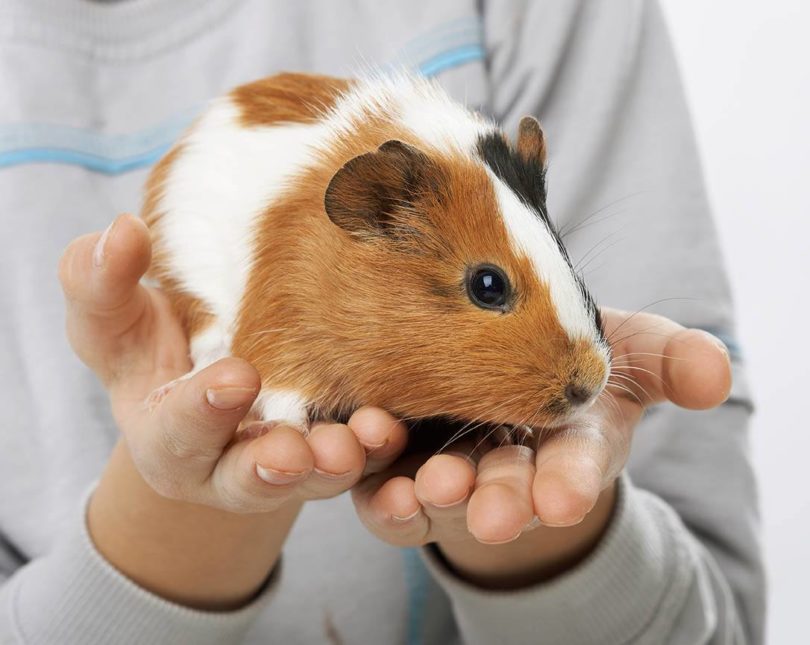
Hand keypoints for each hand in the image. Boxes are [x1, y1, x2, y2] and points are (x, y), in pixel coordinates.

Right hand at [59, 214, 407, 606]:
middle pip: (244, 478)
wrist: (208, 368)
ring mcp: (284, 464)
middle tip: (293, 452)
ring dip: (334, 464)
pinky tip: (392, 424)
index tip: (236, 378)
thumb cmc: (151, 340)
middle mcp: (224, 465)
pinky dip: (377, 447)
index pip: (175, 430)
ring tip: (357, 443)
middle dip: (268, 465)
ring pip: (311, 478)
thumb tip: (121, 229)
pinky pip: (359, 460)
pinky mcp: (330, 452)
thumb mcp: (116, 313)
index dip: (200, 410)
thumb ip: (102, 280)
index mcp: (165, 436)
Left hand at [351, 307, 731, 587]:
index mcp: (566, 441)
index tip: (562, 498)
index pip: (575, 466)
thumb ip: (670, 359)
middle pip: (504, 488)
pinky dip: (376, 484)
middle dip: (501, 501)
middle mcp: (506, 462)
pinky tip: (370, 471)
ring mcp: (448, 464)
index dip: (571, 483)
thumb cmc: (568, 356)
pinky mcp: (394, 457)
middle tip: (492, 511)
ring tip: (428, 486)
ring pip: (437, 491)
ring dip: (433, 495)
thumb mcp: (629, 350)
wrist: (495, 357)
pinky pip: (380, 480)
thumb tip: (715, 374)